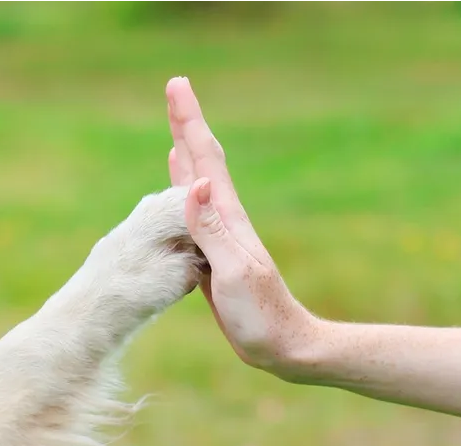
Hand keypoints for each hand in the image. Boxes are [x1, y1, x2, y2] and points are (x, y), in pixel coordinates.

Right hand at [164, 77, 319, 377]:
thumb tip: (195, 182)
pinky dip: (184, 191)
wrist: (285, 346)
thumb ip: (212, 230)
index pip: (205, 160)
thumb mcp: (234, 272)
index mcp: (229, 218)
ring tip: (178, 130)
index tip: (177, 86)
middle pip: (202, 161)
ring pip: (198, 183)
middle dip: (188, 124)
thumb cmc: (262, 315)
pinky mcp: (214, 254)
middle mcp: (226, 219)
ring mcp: (221, 236)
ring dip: (186, 153)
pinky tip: (182, 186)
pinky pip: (194, 213)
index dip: (190, 122)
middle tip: (176, 88)